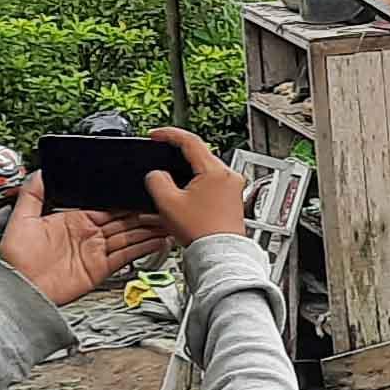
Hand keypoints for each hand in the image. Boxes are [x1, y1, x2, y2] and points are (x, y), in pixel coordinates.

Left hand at [0, 167, 171, 305]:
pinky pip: (127, 256)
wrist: (20, 289)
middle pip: (122, 220)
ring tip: (168, 221)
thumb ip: (33, 192)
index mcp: (73, 220)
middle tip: (163, 205)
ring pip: (129, 236)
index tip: (140, 192)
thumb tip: (40, 170)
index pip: (106, 206)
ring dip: (149, 229)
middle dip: (143, 213)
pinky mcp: (101, 268)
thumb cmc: (16, 258)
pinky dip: (144, 248)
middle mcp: (87, 235)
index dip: (124, 200)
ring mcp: (95, 252)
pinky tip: (158, 240)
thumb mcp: (21, 218)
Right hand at [141, 128, 247, 248]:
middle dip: (178, 154)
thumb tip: (156, 175)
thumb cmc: (201, 232)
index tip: (156, 135)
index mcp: (215, 171)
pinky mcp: (233, 198)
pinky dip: (197, 182)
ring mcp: (234, 187)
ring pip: (206, 169)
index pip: (190, 141)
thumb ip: (157, 181)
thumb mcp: (168, 203)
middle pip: (200, 154)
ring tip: (170, 177)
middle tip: (161, 154)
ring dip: (187, 170)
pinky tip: (185, 193)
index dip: (169, 134)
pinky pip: (212, 182)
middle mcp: (229, 176)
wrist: (219, 254)